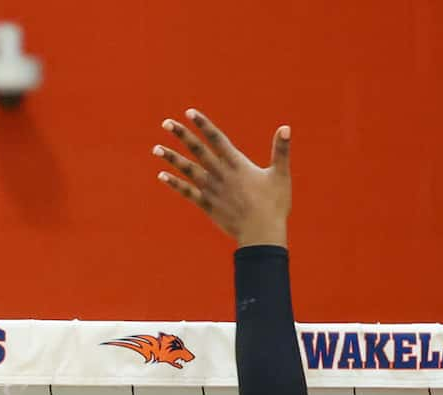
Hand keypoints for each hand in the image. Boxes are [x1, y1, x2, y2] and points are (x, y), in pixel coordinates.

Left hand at [155, 112, 290, 247]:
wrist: (261, 234)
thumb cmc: (274, 206)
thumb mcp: (280, 176)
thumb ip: (281, 151)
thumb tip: (286, 128)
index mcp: (237, 165)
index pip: (217, 139)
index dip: (203, 125)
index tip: (190, 113)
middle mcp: (221, 174)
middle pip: (198, 150)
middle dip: (182, 135)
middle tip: (166, 123)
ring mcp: (212, 190)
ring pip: (188, 170)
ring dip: (172, 158)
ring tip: (156, 148)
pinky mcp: (208, 206)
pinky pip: (188, 193)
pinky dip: (175, 184)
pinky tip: (162, 176)